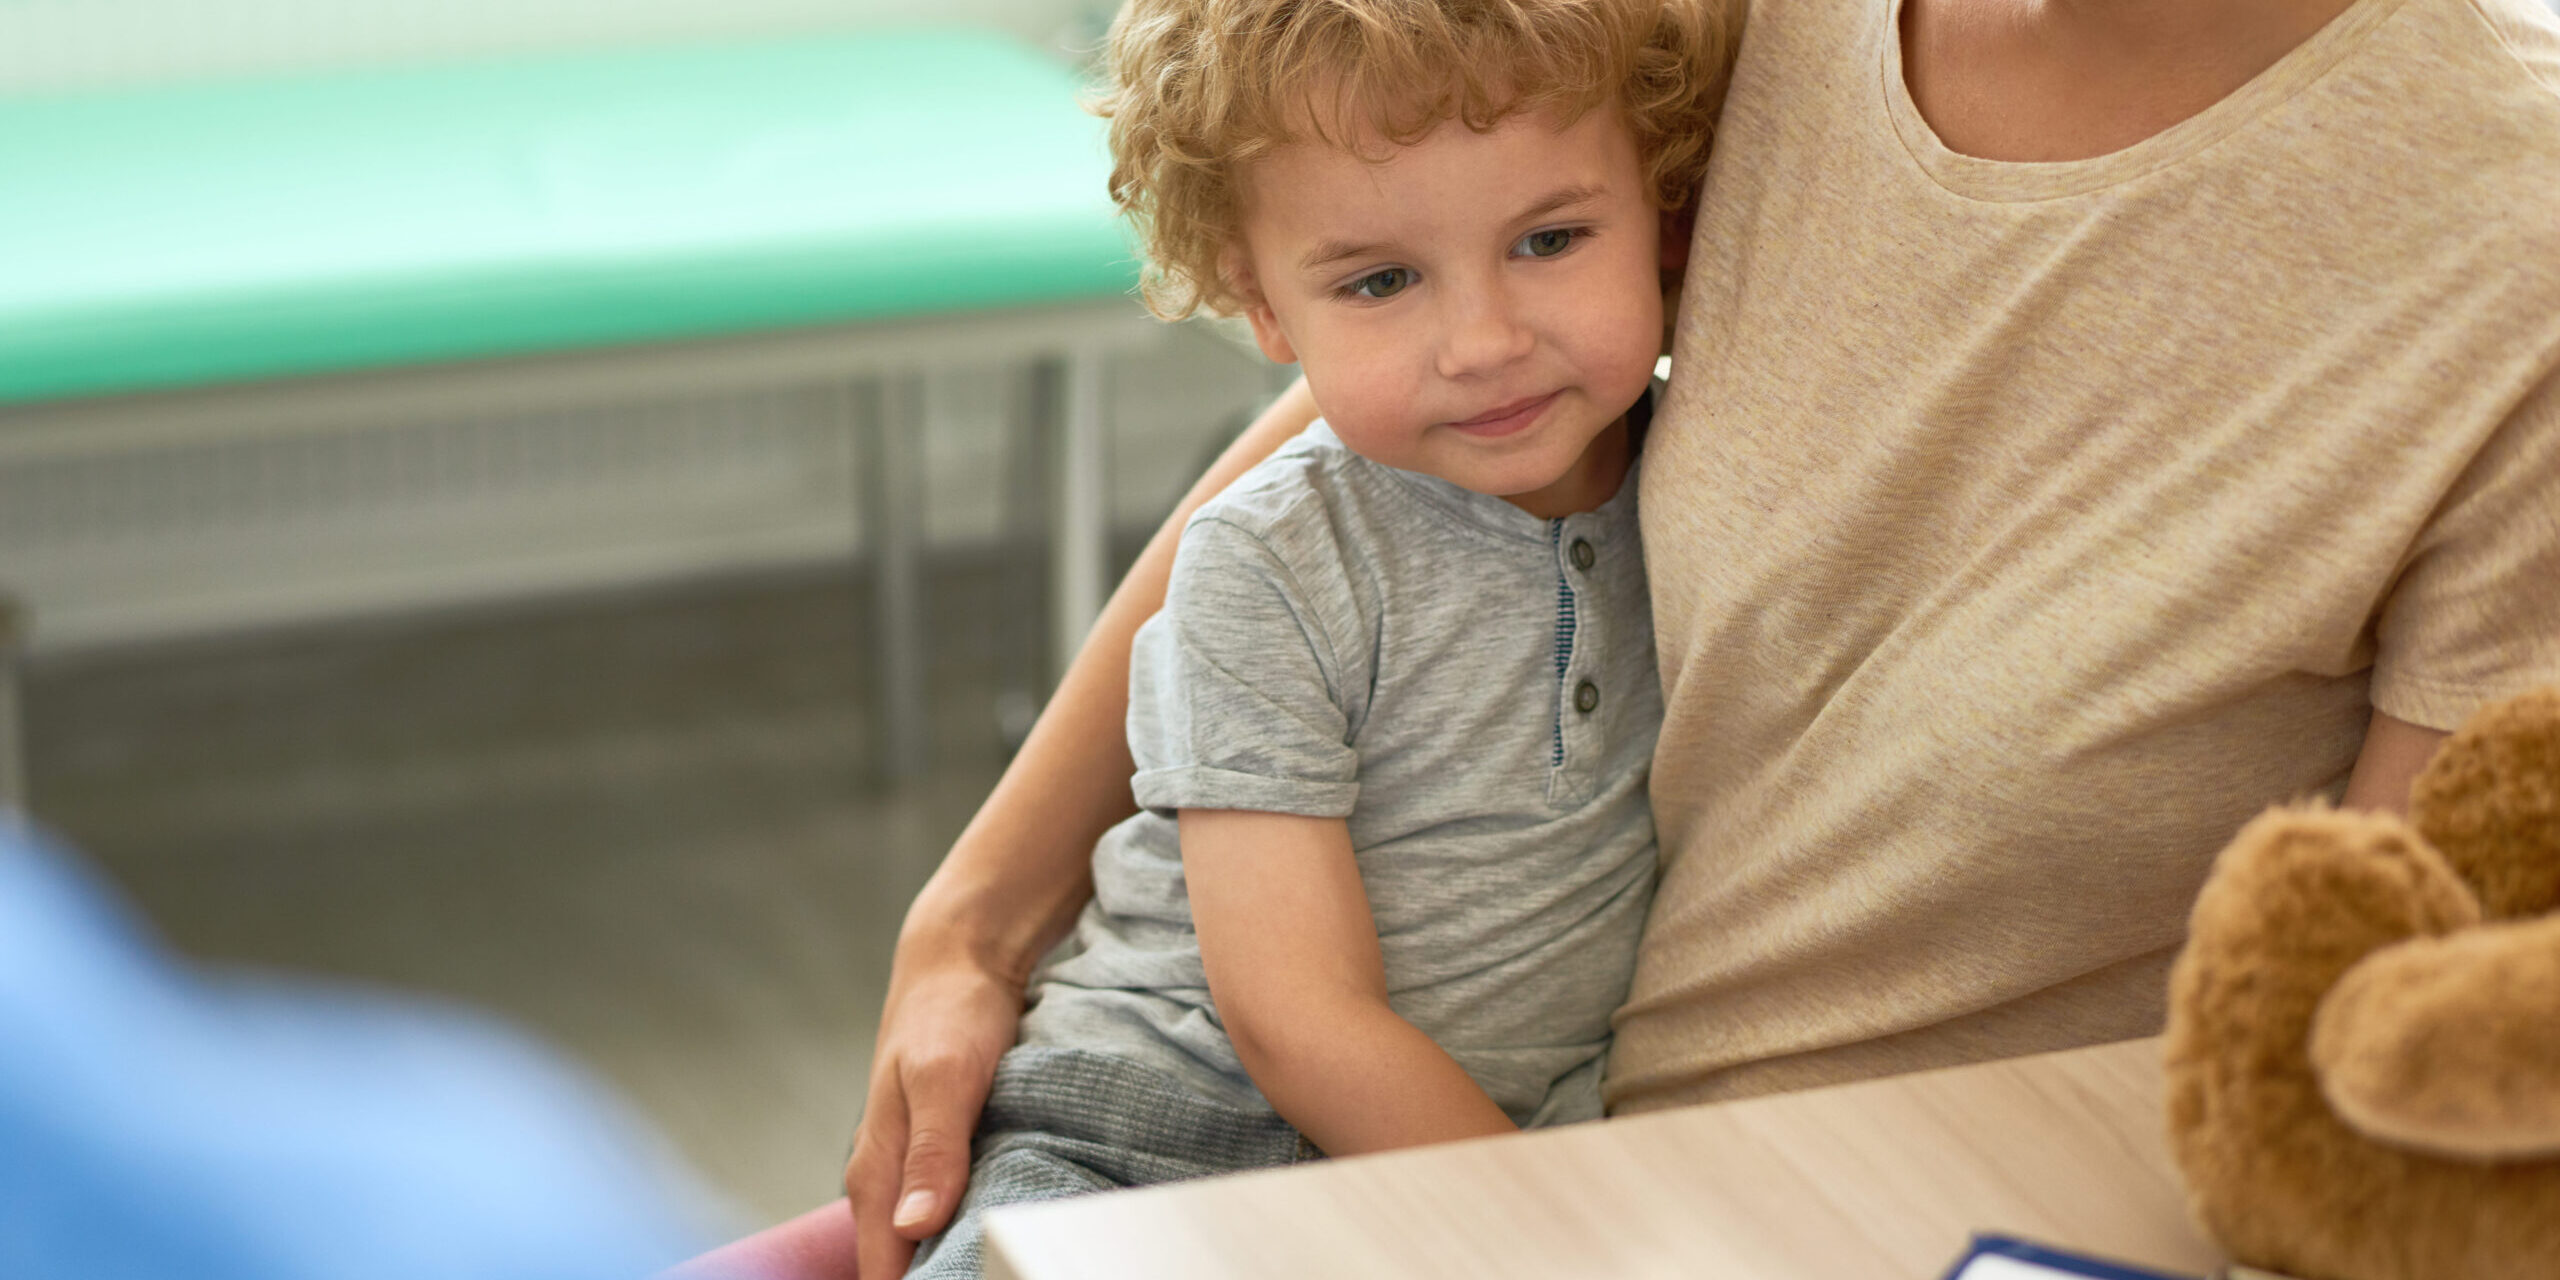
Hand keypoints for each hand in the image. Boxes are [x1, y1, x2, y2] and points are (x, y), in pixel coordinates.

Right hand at [843, 943, 1025, 1278]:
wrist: (959, 960)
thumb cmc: (951, 1011)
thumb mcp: (946, 1077)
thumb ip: (932, 1152)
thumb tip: (913, 1229)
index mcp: (876, 1173)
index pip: (881, 1274)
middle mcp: (884, 1181)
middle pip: (897, 1269)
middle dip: (938, 1278)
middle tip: (994, 1273)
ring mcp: (909, 1171)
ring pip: (919, 1246)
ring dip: (950, 1262)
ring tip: (994, 1263)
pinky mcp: (936, 1159)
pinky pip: (943, 1216)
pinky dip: (965, 1231)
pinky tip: (996, 1234)